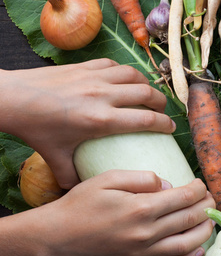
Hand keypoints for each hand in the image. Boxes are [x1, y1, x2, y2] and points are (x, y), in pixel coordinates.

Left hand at [0, 59, 173, 187]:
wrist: (12, 99)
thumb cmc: (34, 129)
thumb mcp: (55, 157)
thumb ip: (71, 176)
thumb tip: (82, 190)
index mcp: (101, 120)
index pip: (146, 120)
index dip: (164, 123)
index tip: (170, 128)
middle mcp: (103, 96)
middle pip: (146, 94)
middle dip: (160, 102)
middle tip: (162, 110)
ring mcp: (94, 78)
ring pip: (134, 75)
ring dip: (145, 83)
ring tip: (147, 92)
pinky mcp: (84, 66)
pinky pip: (114, 65)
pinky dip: (124, 71)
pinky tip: (124, 79)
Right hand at [27, 172, 214, 255]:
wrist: (56, 236)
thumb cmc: (81, 203)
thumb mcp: (108, 178)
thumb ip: (142, 178)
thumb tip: (168, 184)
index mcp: (141, 208)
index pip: (184, 198)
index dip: (198, 189)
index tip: (200, 184)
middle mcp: (146, 233)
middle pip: (191, 219)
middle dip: (206, 206)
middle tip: (210, 199)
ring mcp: (143, 253)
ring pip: (188, 244)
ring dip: (205, 232)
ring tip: (210, 220)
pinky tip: (199, 249)